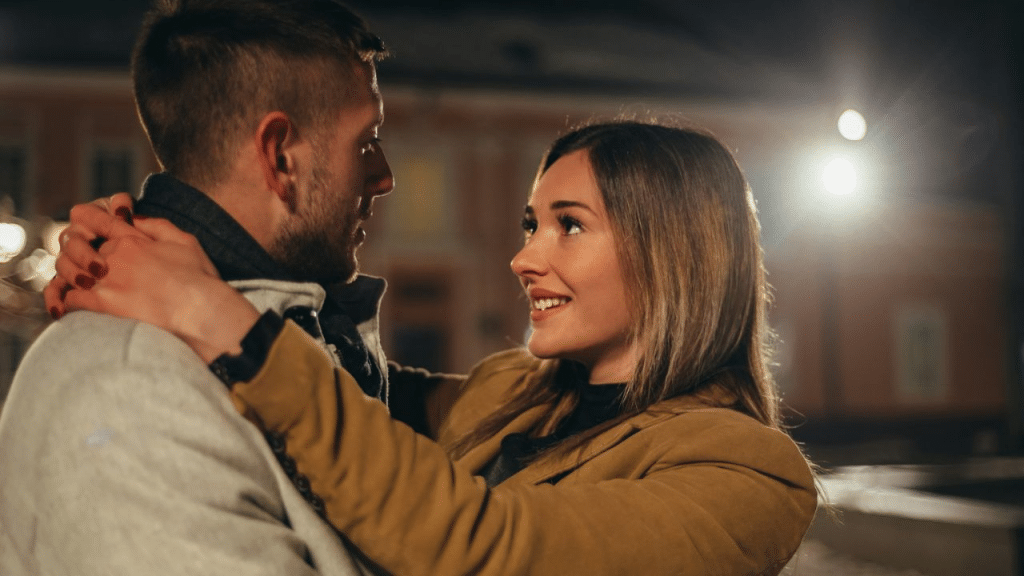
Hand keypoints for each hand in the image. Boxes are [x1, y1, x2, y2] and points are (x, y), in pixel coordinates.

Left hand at [46, 196, 259, 362]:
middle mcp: (116, 255)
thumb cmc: (200, 280)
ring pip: (69, 272)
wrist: (201, 312)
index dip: (87, 222)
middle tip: (87, 269)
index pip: (98, 220)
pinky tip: (80, 308)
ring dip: (72, 278)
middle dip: (78, 256)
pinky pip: (70, 298)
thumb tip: (134, 218)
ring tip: (83, 288)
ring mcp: (107, 279)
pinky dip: (69, 302)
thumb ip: (157, 226)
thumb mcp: (185, 241)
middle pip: (79, 247)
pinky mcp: (103, 304)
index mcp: (133, 238)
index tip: (88, 233)